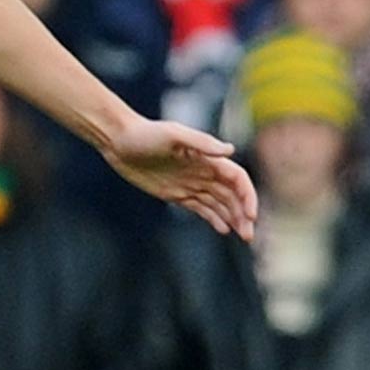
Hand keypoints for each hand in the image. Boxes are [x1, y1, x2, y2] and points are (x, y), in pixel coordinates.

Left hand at [102, 115, 257, 238]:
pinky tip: (223, 230)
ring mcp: (191, 184)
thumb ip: (202, 143)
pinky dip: (214, 219)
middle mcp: (204, 172)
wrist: (119, 141)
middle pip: (232, 196)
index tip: (250, 214)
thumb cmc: (146, 133)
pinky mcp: (176, 194)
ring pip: (219, 204)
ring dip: (233, 219)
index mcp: (208, 158)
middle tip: (248, 235)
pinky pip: (200, 209)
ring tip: (243, 236)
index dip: (247, 196)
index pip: (237, 179)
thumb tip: (230, 151)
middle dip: (243, 214)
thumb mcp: (174, 134)